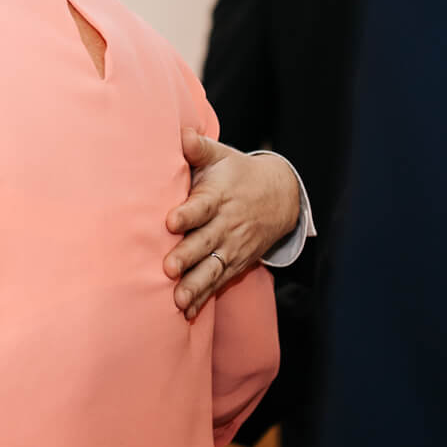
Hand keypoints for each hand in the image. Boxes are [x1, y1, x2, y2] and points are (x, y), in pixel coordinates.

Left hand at [163, 134, 299, 321]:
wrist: (278, 198)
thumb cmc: (236, 174)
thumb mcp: (220, 156)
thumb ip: (198, 148)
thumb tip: (182, 133)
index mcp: (218, 198)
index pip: (202, 206)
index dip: (187, 214)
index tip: (171, 221)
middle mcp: (225, 226)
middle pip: (205, 243)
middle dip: (187, 256)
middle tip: (168, 268)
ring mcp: (231, 248)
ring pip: (212, 269)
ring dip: (195, 285)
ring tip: (177, 299)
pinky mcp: (234, 265)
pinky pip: (218, 283)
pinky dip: (203, 298)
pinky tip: (187, 312)